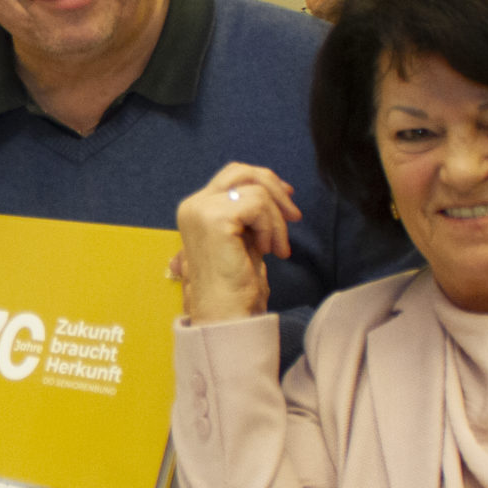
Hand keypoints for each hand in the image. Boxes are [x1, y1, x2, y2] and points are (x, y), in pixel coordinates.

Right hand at [172, 164, 300, 324]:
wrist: (225, 316)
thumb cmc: (235, 286)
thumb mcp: (243, 238)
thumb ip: (248, 213)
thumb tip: (273, 188)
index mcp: (195, 209)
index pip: (233, 177)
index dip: (264, 184)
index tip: (287, 203)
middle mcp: (193, 205)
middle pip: (241, 172)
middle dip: (274, 189)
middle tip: (294, 215)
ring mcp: (201, 210)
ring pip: (256, 190)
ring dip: (276, 220)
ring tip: (276, 248)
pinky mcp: (215, 219)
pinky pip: (258, 205)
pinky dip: (271, 227)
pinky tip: (267, 250)